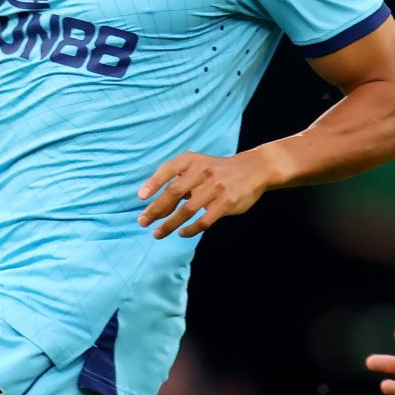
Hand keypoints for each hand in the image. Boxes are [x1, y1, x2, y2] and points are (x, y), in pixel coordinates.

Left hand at [138, 148, 282, 239]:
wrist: (254, 169)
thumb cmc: (218, 170)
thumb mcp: (199, 166)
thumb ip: (179, 181)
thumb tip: (156, 205)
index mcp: (192, 161)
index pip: (168, 170)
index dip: (153, 183)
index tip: (140, 198)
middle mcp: (202, 172)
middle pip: (173, 193)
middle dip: (156, 209)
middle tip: (142, 222)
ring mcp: (215, 188)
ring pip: (187, 210)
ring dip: (169, 224)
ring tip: (157, 233)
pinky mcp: (226, 203)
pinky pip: (204, 220)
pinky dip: (191, 229)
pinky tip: (182, 233)